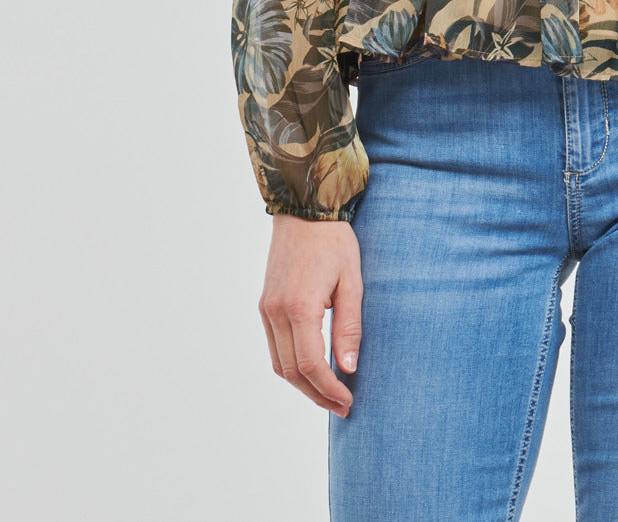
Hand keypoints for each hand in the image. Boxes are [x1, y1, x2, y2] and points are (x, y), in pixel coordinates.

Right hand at [259, 215, 362, 416]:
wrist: (305, 210)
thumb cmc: (335, 242)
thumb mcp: (352, 282)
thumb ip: (349, 327)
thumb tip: (348, 368)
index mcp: (299, 306)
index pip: (310, 365)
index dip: (328, 389)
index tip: (348, 401)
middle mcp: (276, 312)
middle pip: (291, 372)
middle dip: (316, 394)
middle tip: (342, 406)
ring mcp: (266, 309)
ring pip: (279, 364)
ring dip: (303, 384)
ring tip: (329, 394)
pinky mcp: (265, 305)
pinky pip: (274, 347)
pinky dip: (291, 365)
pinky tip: (312, 370)